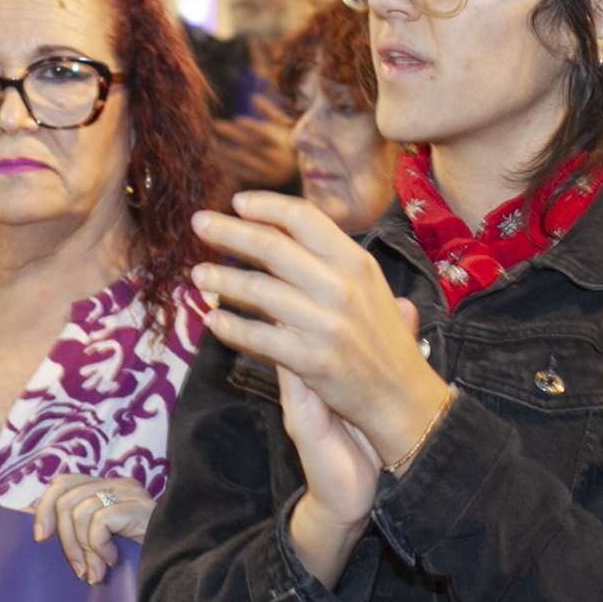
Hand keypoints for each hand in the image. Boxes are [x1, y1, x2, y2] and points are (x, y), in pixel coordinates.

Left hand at [31, 474, 153, 584]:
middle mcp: (117, 483)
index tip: (41, 540)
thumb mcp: (102, 543)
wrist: (180, 567)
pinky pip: (99, 521)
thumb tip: (32, 524)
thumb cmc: (140, 559)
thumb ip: (75, 531)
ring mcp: (130, 493)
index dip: (44, 508)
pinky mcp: (139, 507)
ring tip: (97, 572)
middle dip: (65, 540)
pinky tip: (112, 561)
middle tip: (78, 570)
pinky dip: (98, 546)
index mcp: (107, 487)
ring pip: (78, 511)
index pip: (62, 482)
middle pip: (64, 497)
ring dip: (84, 550)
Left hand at [190, 191, 445, 465]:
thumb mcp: (370, 289)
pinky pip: (258, 338)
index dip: (265, 206)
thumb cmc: (385, 342)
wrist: (404, 399)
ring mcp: (326, 324)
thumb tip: (284, 230)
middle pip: (272, 247)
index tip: (237, 202)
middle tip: (199, 223)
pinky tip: (213, 321)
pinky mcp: (312, 360)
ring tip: (197, 276)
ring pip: (258, 291)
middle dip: (228, 232)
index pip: (304, 218)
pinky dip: (231, 328)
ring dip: (221, 280)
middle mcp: (341, 287)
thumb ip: (330, 261)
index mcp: (356, 262)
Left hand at [210, 97, 298, 191]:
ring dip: (224, 151)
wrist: (298, 169)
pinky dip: (227, 166)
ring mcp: (266, 169)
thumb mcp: (282, 125)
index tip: (237, 119)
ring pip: (242, 160)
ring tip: (211, 143)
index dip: (251, 126)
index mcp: (279, 141)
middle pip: (249, 144)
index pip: (264, 133)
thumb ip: (268, 111)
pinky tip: (216, 158)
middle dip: (231, 134)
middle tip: (215, 125)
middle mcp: (273, 156)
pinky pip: (240, 173)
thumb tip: (253, 96)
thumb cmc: (288, 141)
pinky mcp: (259, 179)